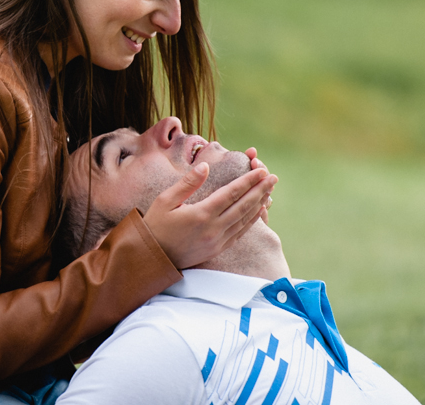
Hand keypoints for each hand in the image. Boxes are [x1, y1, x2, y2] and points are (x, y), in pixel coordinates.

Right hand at [143, 162, 277, 268]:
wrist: (151, 258)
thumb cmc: (155, 226)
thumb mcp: (165, 200)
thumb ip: (187, 183)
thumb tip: (205, 166)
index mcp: (201, 214)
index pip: (231, 193)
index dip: (248, 181)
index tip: (261, 171)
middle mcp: (213, 229)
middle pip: (243, 206)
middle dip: (260, 190)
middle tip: (273, 177)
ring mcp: (217, 241)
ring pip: (244, 220)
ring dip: (259, 203)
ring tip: (269, 191)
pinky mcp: (217, 249)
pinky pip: (240, 232)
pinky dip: (251, 220)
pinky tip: (258, 211)